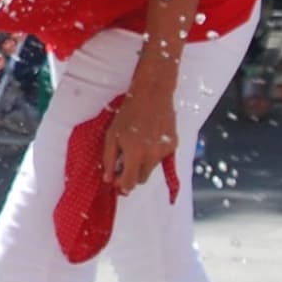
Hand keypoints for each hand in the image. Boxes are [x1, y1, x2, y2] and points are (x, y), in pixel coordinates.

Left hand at [101, 62, 178, 190]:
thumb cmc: (128, 113)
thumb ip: (108, 159)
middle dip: (132, 175)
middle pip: (142, 179)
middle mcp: (152, 156)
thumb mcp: (111, 136)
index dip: (121, 185)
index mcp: (135, 154)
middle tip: (124, 164)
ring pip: (151, 169)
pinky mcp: (173, 146)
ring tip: (137, 146)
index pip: (130, 183)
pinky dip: (153, 155)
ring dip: (142, 164)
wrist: (152, 96)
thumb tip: (108, 178)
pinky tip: (148, 140)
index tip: (116, 180)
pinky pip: (160, 158)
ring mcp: (164, 152)